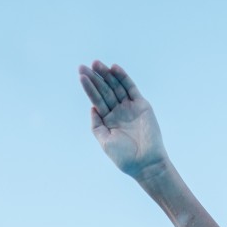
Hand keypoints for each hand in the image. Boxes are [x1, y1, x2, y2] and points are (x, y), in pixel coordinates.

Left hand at [80, 61, 165, 177]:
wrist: (146, 162)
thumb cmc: (124, 156)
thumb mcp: (105, 141)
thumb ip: (97, 125)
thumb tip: (92, 107)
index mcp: (108, 120)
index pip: (97, 100)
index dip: (89, 87)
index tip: (80, 75)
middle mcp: (118, 112)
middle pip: (105, 91)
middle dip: (95, 78)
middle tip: (85, 66)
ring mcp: (130, 108)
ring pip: (116, 87)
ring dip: (107, 75)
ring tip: (96, 64)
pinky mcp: (142, 105)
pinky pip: (131, 88)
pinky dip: (123, 78)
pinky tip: (114, 68)